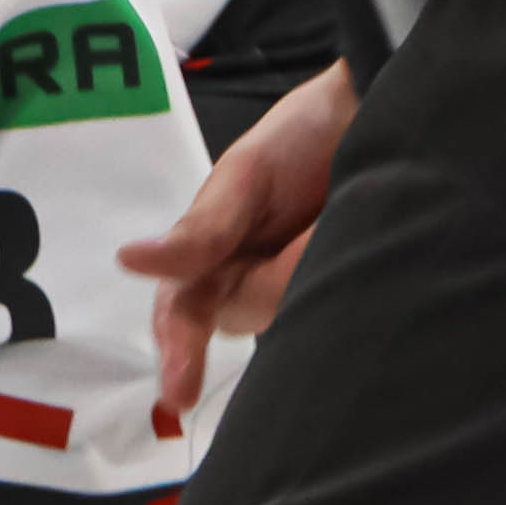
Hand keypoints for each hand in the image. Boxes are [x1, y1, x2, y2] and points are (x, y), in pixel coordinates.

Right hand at [124, 56, 352, 428]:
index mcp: (214, 255)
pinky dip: (342, 297)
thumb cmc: (301, 138)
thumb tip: (127, 261)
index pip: (184, 314)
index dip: (180, 354)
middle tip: (303, 243)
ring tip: (333, 226)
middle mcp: (251, 281)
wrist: (379, 110)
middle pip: (241, 317)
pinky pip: (331, 313)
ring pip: (288, 316)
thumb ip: (199, 230)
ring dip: (306, 285)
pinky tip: (358, 270)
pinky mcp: (347, 291)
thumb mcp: (244, 177)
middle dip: (265, 295)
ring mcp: (299, 288)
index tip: (179, 394)